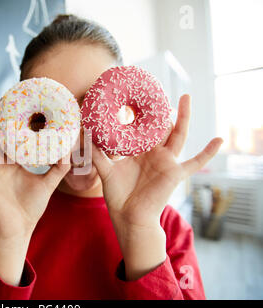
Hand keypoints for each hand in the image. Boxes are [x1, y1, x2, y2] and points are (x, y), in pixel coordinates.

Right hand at [0, 102, 69, 284]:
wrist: (17, 228)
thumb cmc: (31, 208)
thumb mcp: (47, 185)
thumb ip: (58, 169)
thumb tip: (67, 152)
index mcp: (17, 163)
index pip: (18, 139)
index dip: (22, 126)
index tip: (26, 110)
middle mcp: (2, 162)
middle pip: (0, 134)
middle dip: (0, 117)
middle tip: (3, 98)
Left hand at [92, 94, 222, 278]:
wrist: (129, 217)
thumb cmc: (119, 196)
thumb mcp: (106, 172)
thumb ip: (98, 155)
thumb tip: (85, 136)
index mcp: (138, 152)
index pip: (141, 129)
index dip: (140, 114)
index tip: (138, 96)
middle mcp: (154, 153)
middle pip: (161, 127)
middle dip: (161, 109)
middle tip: (160, 90)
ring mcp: (166, 162)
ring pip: (177, 135)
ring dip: (183, 117)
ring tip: (186, 98)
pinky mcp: (175, 173)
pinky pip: (195, 162)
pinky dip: (208, 152)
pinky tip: (220, 140)